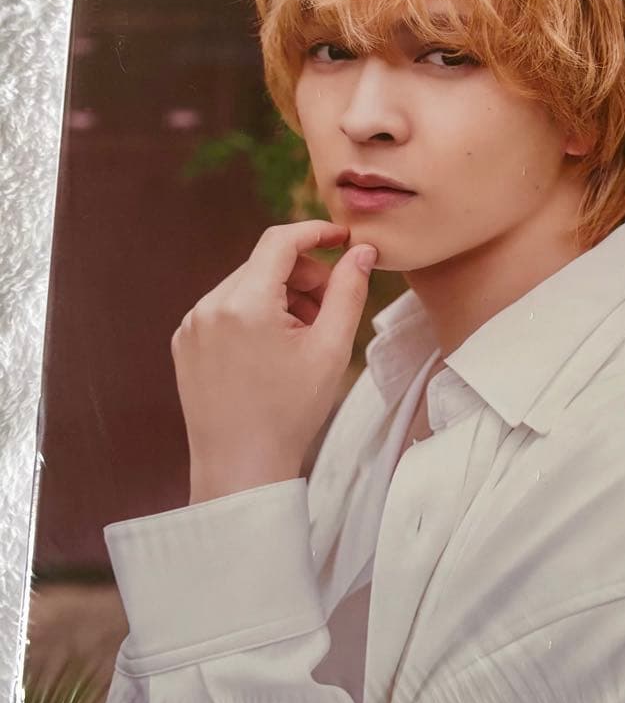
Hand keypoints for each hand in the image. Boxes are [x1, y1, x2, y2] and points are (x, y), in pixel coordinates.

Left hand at [170, 221, 376, 503]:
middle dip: (303, 276)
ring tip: (303, 337)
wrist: (240, 470)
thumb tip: (361, 251)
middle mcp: (209, 306)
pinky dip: (255, 314)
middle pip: (265, 264)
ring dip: (280, 296)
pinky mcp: (185, 342)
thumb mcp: (331, 348)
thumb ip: (349, 291)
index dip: (316, 232)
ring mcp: (191, 325)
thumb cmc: (290, 413)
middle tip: (330, 310)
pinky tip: (274, 350)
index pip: (280, 241)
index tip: (342, 238)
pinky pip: (226, 309)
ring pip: (246, 285)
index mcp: (244, 304)